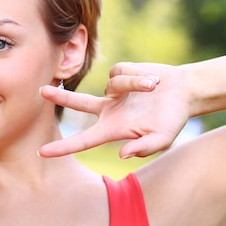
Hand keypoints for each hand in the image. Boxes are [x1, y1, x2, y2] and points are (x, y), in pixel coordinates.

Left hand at [39, 62, 190, 158]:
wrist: (183, 92)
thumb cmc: (171, 120)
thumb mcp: (162, 138)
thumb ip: (144, 148)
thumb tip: (121, 154)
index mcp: (112, 128)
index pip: (82, 141)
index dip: (62, 147)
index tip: (41, 152)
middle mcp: (107, 109)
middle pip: (77, 103)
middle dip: (59, 97)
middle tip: (41, 91)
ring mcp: (112, 90)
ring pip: (114, 84)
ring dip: (136, 84)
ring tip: (154, 87)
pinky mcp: (119, 73)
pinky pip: (122, 71)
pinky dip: (139, 75)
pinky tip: (151, 79)